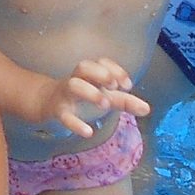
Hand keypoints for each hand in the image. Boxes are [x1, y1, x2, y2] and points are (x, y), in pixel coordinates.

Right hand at [31, 59, 148, 138]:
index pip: (101, 62)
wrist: (47, 103)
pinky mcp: (57, 110)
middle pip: (84, 66)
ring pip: (73, 85)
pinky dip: (75, 123)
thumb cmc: (82, 97)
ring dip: (89, 92)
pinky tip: (88, 132)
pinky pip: (64, 115)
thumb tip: (147, 109)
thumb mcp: (105, 97)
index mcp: (90, 74)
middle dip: (100, 73)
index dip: (115, 70)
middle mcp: (77, 79)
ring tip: (105, 103)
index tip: (128, 85)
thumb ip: (125, 101)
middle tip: (114, 86)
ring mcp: (65, 94)